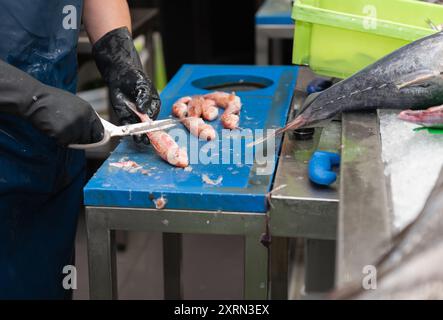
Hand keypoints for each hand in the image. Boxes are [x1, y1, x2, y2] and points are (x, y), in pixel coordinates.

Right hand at [0, 60, 103, 145]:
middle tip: (68, 132)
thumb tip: (92, 129)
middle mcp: (83, 118)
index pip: (99, 130)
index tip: (91, 140)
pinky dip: (58, 140)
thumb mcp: (74, 103)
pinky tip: (52, 129)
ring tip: (58, 126)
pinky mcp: (63, 133)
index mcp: (88, 110)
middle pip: (88, 138)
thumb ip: (84, 115)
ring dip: (68, 139)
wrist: (33, 99)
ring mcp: (73, 126)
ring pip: (76, 141)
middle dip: (80, 139)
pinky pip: (64, 142)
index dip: (95, 137)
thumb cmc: (52, 100)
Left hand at [93, 27, 160, 143]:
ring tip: (139, 140)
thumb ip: (144, 98)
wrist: (120, 74)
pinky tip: (129, 133)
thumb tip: (142, 109)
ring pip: (137, 127)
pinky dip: (127, 129)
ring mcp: (134, 115)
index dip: (153, 124)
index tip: (151, 130)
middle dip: (146, 133)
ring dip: (138, 134)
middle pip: (146, 125)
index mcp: (154, 105)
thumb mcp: (143, 86)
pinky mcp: (124, 115)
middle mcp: (145, 112)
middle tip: (146, 139)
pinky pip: (126, 124)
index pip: (154, 117)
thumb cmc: (135, 77)